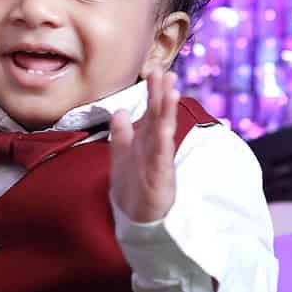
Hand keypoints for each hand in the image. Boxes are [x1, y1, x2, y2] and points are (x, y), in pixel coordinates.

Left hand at [109, 67, 179, 222]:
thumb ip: (122, 133)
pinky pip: (161, 156)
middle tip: (165, 72)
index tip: (156, 71)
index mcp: (146, 141)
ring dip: (166, 112)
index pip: (151, 112)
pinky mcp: (160, 177)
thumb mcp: (124, 155)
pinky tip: (166, 127)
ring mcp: (158, 161)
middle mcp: (154, 148)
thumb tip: (121, 110)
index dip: (153, 93)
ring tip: (171, 91)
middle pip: (158, 116)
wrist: (136, 219)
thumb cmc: (133, 188)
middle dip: (161, 94)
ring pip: (163, 131)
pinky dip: (163, 141)